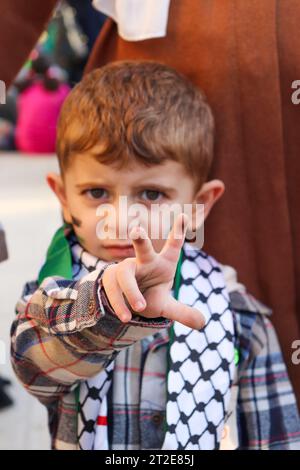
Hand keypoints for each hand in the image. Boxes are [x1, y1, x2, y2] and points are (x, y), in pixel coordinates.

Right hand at [102, 213, 204, 329]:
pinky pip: (114, 289)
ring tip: (139, 307)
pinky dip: (120, 303)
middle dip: (139, 239)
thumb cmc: (151, 296)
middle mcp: (144, 261)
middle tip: (136, 231)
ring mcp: (126, 269)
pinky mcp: (111, 278)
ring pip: (125, 274)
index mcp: (163, 263)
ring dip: (131, 290)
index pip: (172, 246)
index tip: (182, 215)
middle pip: (142, 248)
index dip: (177, 232)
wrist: (127, 302)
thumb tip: (203, 323)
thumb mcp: (167, 306)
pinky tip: (126, 317)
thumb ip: (182, 312)